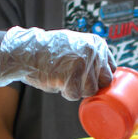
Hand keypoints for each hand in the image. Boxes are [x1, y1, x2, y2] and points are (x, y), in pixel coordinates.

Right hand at [0, 27, 114, 100]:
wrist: (27, 51)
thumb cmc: (50, 50)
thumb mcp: (76, 44)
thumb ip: (92, 55)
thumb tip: (106, 75)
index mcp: (97, 44)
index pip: (111, 70)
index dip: (99, 78)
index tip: (87, 78)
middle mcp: (94, 52)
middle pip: (104, 82)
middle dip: (90, 85)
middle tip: (74, 79)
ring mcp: (83, 64)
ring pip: (90, 91)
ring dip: (76, 89)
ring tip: (63, 78)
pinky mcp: (71, 77)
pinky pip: (74, 95)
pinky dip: (65, 92)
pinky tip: (57, 81)